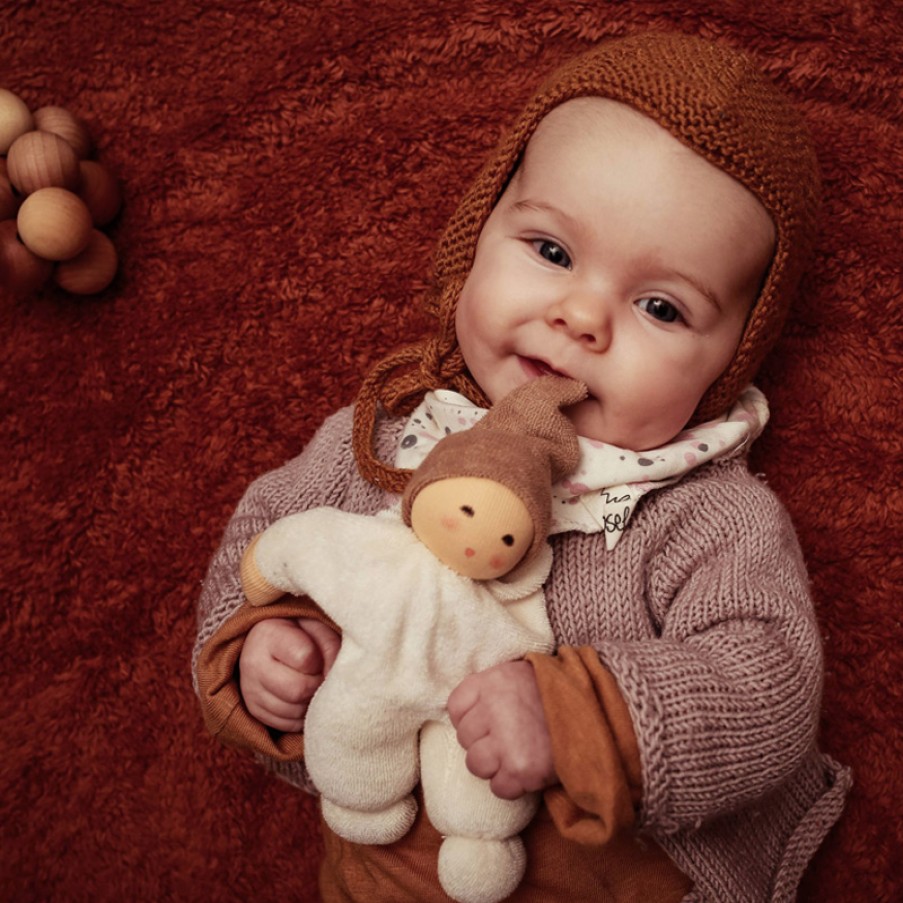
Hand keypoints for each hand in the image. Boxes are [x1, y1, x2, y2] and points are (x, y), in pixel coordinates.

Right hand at [239, 617, 339, 731]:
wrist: (271, 641)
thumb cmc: (300, 631)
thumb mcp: (317, 627)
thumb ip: (330, 646)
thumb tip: (336, 678)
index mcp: (268, 634)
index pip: (305, 658)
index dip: (321, 661)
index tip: (321, 656)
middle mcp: (252, 663)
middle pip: (298, 691)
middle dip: (317, 686)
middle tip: (321, 676)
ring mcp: (249, 689)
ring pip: (293, 712)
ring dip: (311, 702)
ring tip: (313, 685)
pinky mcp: (254, 710)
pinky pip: (287, 725)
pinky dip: (302, 716)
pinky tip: (304, 699)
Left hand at [447, 660, 556, 799]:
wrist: (596, 710)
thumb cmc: (554, 694)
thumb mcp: (518, 674)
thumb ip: (490, 689)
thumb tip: (463, 713)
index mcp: (491, 681)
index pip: (455, 707)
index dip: (470, 717)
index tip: (488, 720)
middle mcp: (494, 709)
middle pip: (464, 738)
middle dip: (484, 742)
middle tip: (509, 738)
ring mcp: (506, 741)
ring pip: (475, 765)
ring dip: (494, 766)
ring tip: (517, 755)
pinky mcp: (522, 769)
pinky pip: (498, 788)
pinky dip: (512, 785)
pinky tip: (528, 770)